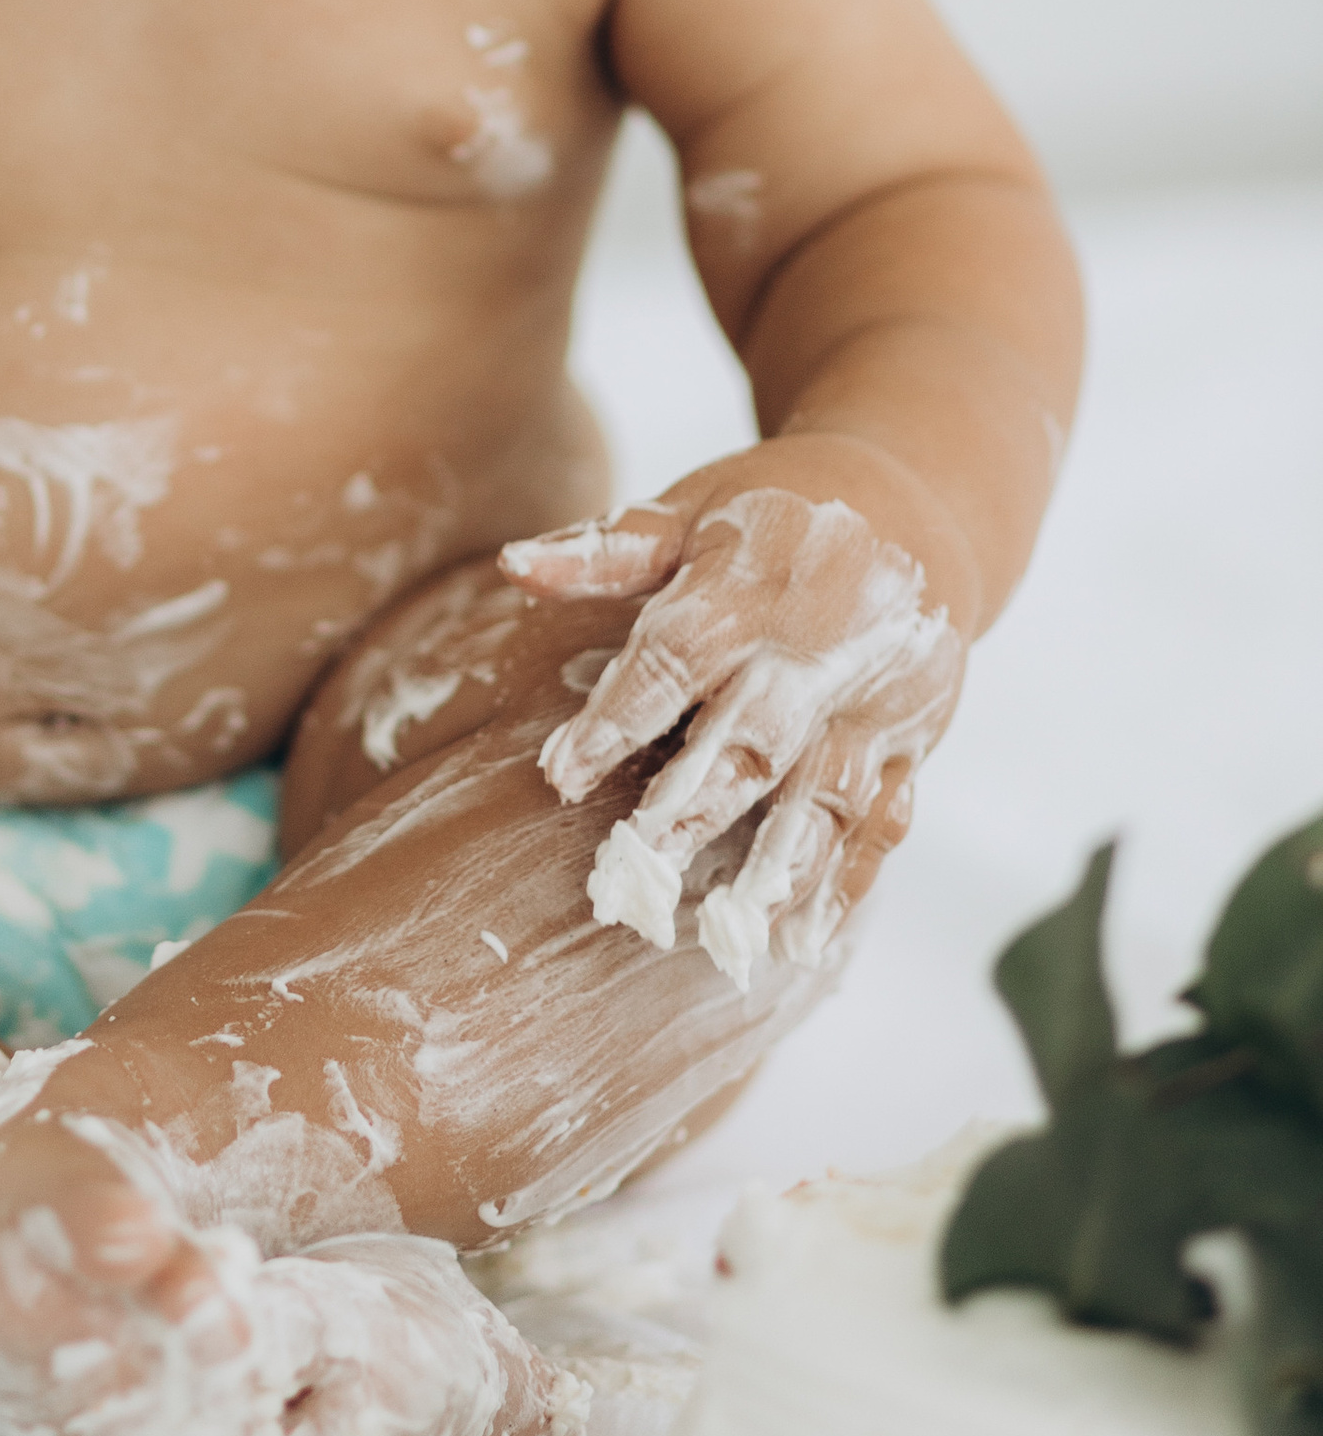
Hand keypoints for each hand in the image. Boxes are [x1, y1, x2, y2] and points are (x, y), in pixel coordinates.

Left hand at [497, 480, 964, 988]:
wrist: (919, 499)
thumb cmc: (778, 510)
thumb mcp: (694, 506)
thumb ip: (610, 547)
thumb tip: (515, 563)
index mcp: (747, 587)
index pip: (675, 660)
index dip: (618, 719)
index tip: (560, 776)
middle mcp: (815, 648)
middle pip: (752, 739)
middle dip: (694, 810)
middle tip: (635, 874)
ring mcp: (873, 697)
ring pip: (826, 791)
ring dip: (780, 865)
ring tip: (732, 931)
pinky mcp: (913, 734)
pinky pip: (884, 813)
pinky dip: (850, 878)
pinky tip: (808, 936)